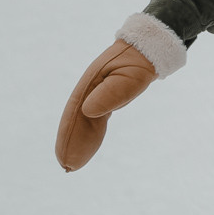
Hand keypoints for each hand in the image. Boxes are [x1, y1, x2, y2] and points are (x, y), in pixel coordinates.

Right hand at [56, 40, 156, 171]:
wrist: (147, 47)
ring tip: (73, 165)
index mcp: (90, 84)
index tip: (66, 157)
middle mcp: (89, 90)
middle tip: (67, 167)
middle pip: (77, 120)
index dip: (69, 136)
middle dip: (70, 143)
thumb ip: (111, 92)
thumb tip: (87, 111)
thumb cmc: (139, 61)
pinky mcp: (105, 98)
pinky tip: (88, 148)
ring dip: (78, 142)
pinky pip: (94, 120)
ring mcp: (96, 94)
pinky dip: (90, 134)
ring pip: (84, 122)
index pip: (76, 114)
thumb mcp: (129, 76)